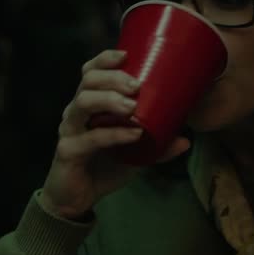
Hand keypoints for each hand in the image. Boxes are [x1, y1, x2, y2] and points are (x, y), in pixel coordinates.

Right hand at [41, 50, 189, 220]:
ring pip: (83, 102)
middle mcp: (75, 112)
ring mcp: (69, 130)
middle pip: (87, 81)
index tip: (127, 55)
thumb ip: (157, 146)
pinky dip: (114, 134)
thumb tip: (186, 140)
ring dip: (110, 99)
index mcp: (88, 104)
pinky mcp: (68, 151)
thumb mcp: (134, 154)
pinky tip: (133, 134)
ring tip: (132, 106)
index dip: (105, 59)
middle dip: (113, 77)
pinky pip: (90, 138)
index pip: (89, 72)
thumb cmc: (102, 167)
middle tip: (137, 85)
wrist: (76, 199)